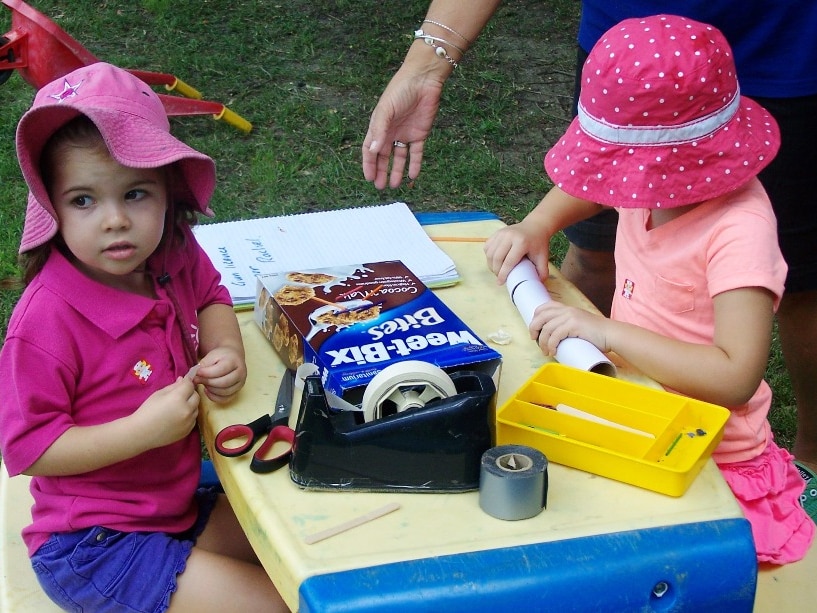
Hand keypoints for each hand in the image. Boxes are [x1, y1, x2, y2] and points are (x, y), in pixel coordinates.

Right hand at [133, 377, 199, 448]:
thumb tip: (183, 380)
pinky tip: (178, 417)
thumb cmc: (147, 411)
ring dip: (190, 405)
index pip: (190, 385)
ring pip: (196, 408)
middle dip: (190, 393)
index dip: (187, 382)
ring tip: (178, 407)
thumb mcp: (158, 394)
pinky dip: (188, 416)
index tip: (184, 381)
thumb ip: (173, 386)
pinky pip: (193, 419)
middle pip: (196, 396)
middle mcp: (187, 410)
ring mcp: (189, 422)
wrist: (141, 433)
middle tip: (181, 394)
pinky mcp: (188, 431)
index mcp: (178, 398)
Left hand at [193, 346, 246, 403]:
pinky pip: (225, 399)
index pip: (221, 370)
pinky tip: (208, 390)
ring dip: (211, 389)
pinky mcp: (237, 392)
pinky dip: (214, 397)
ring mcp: (240, 383)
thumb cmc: (221, 357)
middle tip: (197, 379)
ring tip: (204, 383)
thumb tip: (195, 377)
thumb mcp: (212, 356)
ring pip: (224, 392)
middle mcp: (241, 373)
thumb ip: (204, 365)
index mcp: (234, 361)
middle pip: (223, 382)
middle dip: (208, 382)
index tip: (197, 372)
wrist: (232, 357)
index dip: (207, 373)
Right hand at [362, 65, 446, 188]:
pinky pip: (416, 153)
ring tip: (395, 185)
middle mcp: (391, 132)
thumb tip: (372, 150)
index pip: (370, 150)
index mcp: (379, 126)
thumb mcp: (386, 110)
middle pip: (384, 157)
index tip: (368, 178)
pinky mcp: (420, 134)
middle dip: (381, 171)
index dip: (368, 164)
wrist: (423, 80)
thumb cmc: (400, 90)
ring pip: (399, 158)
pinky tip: (412, 176)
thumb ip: (379, 130)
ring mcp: (405, 134)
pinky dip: (415, 164)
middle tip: (381, 187)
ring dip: (397, 171)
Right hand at [484, 223, 550, 284]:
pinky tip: (494, 261)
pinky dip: (489, 256)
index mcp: (521, 242)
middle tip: (499, 277)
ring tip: (497, 270)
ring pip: (490, 253)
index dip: (503, 274)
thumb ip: (542, 272)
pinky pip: (487, 247)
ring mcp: (501, 233)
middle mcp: (509, 236)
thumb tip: (536, 285)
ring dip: (491, 264)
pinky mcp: (496, 233)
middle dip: (496, 270)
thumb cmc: (538, 243)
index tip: (500, 282)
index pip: (508, 261)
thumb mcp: (543, 257)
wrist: (535, 226)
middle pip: (497, 258)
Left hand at [530, 301, 609, 356]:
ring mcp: (570, 317)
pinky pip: (555, 335)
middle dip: (534, 329)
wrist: (610, 334)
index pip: (545, 307)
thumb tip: (552, 336)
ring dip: (543, 342)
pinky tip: (553, 351)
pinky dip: (551, 345)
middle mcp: (566, 310)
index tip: (535, 330)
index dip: (536, 317)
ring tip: (546, 351)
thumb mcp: (578, 324)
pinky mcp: (573, 325)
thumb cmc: (595, 334)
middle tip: (535, 340)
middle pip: (541, 316)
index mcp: (567, 308)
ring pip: (547, 328)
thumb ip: (567, 325)